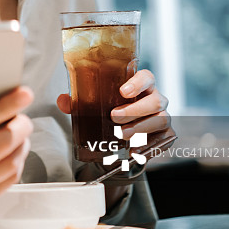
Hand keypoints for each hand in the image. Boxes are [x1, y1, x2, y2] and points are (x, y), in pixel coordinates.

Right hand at [0, 86, 33, 227]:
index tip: (21, 95)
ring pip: (9, 164)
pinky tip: (16, 153)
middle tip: (25, 116)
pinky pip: (7, 182)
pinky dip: (18, 164)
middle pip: (0, 144)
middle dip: (20, 126)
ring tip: (22, 133)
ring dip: (22, 145)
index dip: (3, 107)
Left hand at [57, 69, 174, 147]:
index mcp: (140, 86)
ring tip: (122, 134)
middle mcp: (155, 98)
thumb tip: (63, 101)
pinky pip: (165, 139)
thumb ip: (78, 102)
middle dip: (135, 110)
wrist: (123, 135)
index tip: (123, 92)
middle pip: (156, 100)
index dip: (138, 83)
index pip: (146, 77)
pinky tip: (135, 151)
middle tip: (114, 117)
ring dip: (141, 127)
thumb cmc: (112, 110)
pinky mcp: (165, 134)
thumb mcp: (94, 105)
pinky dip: (150, 146)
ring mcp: (162, 116)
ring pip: (160, 119)